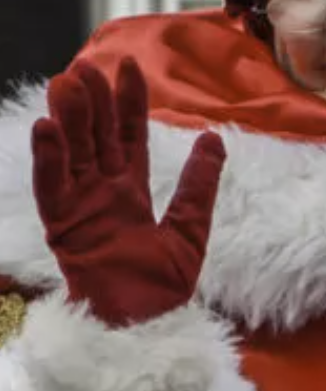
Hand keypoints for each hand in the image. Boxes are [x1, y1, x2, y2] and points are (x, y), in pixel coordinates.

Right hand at [32, 59, 225, 326]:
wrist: (148, 323)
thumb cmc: (165, 285)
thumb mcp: (191, 226)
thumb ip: (200, 184)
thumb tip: (214, 138)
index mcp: (132, 190)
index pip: (129, 136)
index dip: (128, 102)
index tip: (128, 66)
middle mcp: (102, 192)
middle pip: (96, 138)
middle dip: (93, 103)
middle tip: (88, 66)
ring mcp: (80, 207)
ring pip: (72, 154)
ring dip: (68, 120)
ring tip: (66, 85)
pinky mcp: (63, 228)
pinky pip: (52, 188)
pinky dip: (48, 160)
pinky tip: (46, 129)